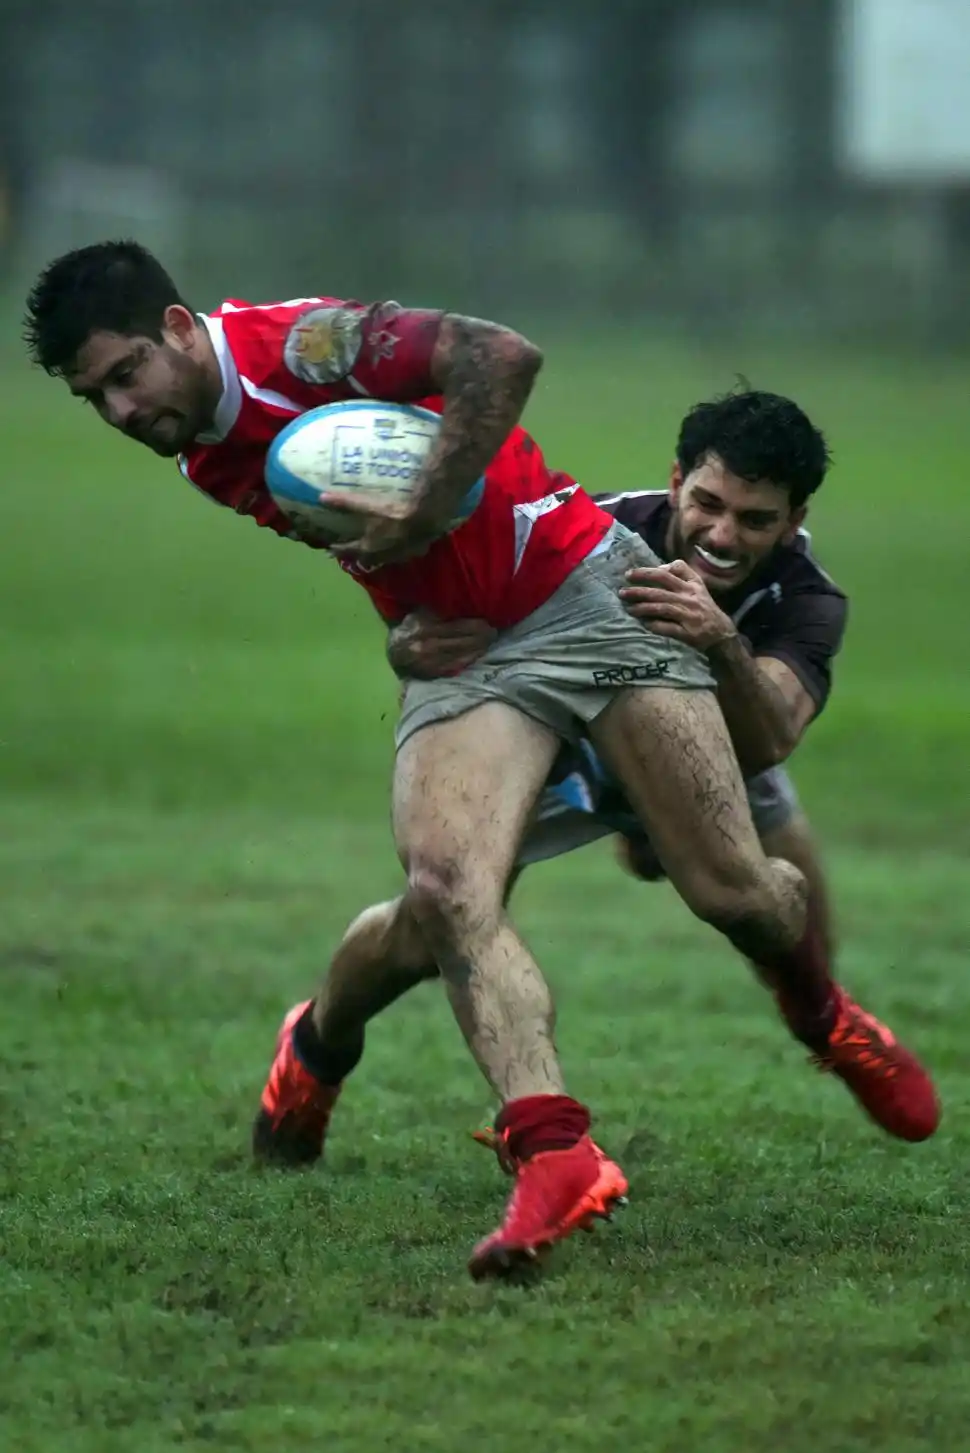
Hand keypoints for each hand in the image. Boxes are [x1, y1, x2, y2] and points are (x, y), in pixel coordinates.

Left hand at [321, 491, 445, 568]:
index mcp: (367, 546)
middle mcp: (381, 555)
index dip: (338, 549)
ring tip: (377, 551)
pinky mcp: (415, 552)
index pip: (348, 550)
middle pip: (366, 560)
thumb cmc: (392, 513)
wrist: (423, 518)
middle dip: (359, 557)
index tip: (330, 549)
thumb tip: (321, 498)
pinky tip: (403, 545)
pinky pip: (404, 554)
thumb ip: (344, 503)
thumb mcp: (365, 505)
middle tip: (354, 554)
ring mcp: (399, 556)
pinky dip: (399, 551)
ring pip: (385, 559)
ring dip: (379, 556)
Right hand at [388, 609, 495, 678]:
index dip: (476, 625)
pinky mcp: (433, 671)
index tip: (488, 622)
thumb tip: (461, 605)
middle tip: (493, 632)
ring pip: (462, 653)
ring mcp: (431, 660)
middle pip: (463, 640)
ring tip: (489, 641)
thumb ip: (437, 610)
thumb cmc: (410, 628)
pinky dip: (470, 659)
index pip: (458, 626)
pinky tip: (479, 654)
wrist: (394, 651)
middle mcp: (428, 644)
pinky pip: (456, 665)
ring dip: (479, 648)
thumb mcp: (419, 613)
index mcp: (426, 626)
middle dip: (481, 636)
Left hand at [619, 559, 735, 649]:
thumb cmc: (704, 608)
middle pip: (661, 589)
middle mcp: (691, 598)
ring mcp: (689, 615)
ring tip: (628, 608)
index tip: (631, 574)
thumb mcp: (698, 586)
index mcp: (693, 585)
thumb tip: (659, 568)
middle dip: (639, 589)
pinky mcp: (687, 633)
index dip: (649, 571)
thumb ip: (681, 574)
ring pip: (661, 608)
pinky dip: (653, 625)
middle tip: (622, 592)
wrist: (721, 633)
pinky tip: (643, 624)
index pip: (670, 572)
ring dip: (642, 608)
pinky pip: (667, 627)